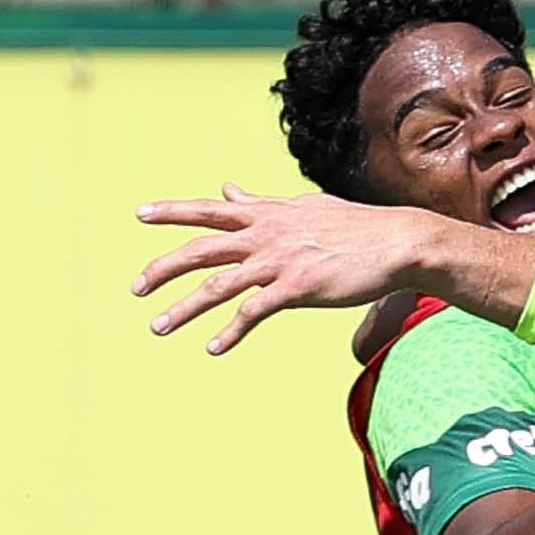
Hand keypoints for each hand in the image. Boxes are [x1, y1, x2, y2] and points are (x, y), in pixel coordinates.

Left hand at [132, 184, 439, 354]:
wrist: (398, 242)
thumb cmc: (357, 227)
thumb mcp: (304, 206)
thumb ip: (262, 201)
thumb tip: (228, 187)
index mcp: (269, 214)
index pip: (212, 210)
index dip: (174, 212)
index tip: (140, 214)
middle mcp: (268, 235)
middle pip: (202, 250)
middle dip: (163, 268)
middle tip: (136, 288)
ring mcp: (281, 261)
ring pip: (218, 286)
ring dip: (184, 308)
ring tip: (159, 327)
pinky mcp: (298, 288)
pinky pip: (252, 312)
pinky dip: (229, 332)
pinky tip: (213, 347)